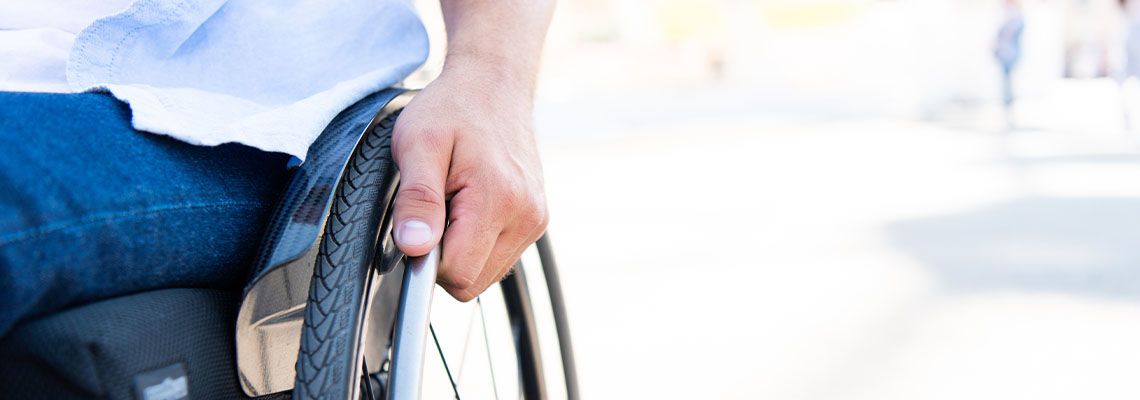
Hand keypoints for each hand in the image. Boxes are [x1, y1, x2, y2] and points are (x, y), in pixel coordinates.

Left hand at [390, 59, 547, 300]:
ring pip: (486, 275)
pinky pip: (498, 258)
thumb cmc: (452, 109)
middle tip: (434, 209)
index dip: (426, 258)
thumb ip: (417, 199)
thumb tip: (415, 248)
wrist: (494, 84)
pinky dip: (477, 243)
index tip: (417, 223)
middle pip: (472, 282)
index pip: (457, 273)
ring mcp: (535, 220)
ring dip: (461, 251)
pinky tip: (469, 206)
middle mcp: (526, 216)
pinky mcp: (536, 220)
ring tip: (453, 202)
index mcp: (498, 200)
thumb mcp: (418, 145)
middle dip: (444, 257)